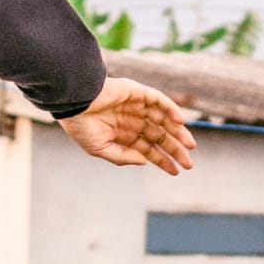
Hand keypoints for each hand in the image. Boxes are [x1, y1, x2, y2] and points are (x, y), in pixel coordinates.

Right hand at [57, 77, 195, 175]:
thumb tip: (145, 161)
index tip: (176, 171)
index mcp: (123, 136)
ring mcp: (136, 107)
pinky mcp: (137, 92)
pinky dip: (171, 109)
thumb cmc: (81, 127)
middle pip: (159, 136)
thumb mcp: (99, 149)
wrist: (73, 103)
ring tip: (190, 145)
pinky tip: (180, 121)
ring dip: (178, 132)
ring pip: (163, 120)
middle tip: (189, 163)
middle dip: (174, 149)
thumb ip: (122, 156)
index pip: (148, 149)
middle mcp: (132, 122)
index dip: (162, 160)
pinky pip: (159, 100)